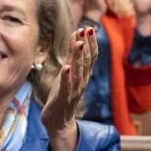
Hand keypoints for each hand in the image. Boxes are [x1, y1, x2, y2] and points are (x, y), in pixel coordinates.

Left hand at [40, 27, 97, 150]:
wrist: (59, 123)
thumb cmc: (63, 95)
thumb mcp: (69, 73)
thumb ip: (73, 56)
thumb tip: (77, 35)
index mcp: (83, 76)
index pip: (91, 57)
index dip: (91, 43)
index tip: (89, 28)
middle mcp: (81, 82)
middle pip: (86, 61)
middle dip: (86, 45)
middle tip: (86, 30)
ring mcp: (73, 90)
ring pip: (77, 71)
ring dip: (78, 57)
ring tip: (78, 43)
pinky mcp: (62, 98)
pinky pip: (65, 87)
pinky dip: (66, 77)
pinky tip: (66, 67)